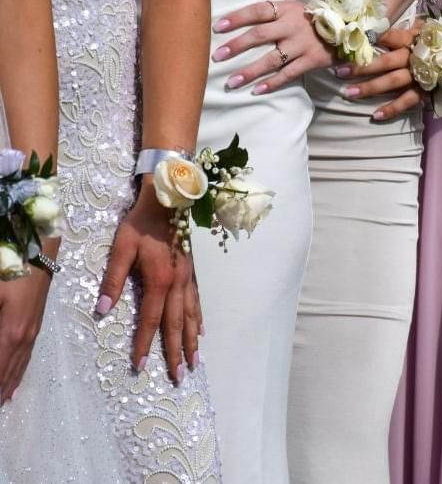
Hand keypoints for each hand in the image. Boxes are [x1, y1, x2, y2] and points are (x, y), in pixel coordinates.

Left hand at [0, 245, 54, 404]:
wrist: (39, 245)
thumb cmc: (10, 265)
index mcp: (10, 333)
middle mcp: (24, 338)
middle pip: (5, 376)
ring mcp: (32, 331)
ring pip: (16, 370)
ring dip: (4, 390)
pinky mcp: (35, 324)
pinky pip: (24, 360)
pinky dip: (16, 378)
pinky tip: (13, 389)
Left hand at [98, 177, 201, 384]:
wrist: (168, 200)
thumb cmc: (141, 223)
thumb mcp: (121, 248)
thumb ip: (113, 279)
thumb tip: (103, 309)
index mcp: (160, 279)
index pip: (150, 320)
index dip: (145, 344)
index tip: (140, 366)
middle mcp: (178, 283)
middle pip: (177, 324)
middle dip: (177, 352)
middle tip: (180, 377)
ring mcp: (188, 278)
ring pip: (192, 316)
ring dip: (192, 341)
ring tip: (195, 362)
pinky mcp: (192, 273)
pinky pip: (198, 302)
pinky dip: (200, 319)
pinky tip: (202, 330)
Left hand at [212, 0, 334, 94]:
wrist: (346, 28)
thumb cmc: (312, 19)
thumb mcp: (293, 8)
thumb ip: (273, 12)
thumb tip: (242, 18)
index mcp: (285, 9)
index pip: (256, 11)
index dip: (236, 18)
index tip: (217, 27)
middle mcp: (291, 26)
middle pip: (259, 35)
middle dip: (236, 46)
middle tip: (217, 56)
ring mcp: (301, 45)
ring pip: (271, 59)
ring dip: (250, 71)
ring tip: (232, 81)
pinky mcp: (311, 61)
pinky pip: (288, 74)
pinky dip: (272, 83)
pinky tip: (257, 90)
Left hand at [336, 28, 423, 119]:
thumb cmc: (430, 43)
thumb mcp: (418, 30)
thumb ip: (399, 28)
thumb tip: (372, 24)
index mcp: (410, 39)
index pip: (388, 36)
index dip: (369, 38)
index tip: (348, 42)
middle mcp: (413, 57)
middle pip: (385, 62)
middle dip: (362, 68)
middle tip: (340, 73)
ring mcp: (418, 75)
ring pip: (392, 82)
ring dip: (370, 88)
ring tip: (349, 93)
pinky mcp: (423, 91)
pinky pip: (406, 101)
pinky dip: (392, 109)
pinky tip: (376, 116)